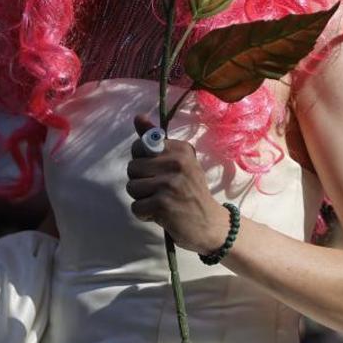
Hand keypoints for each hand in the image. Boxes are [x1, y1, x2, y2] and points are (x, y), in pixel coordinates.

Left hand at [127, 114, 229, 253]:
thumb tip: (137, 116)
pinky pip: (136, 207)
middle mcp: (177, 163)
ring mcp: (169, 183)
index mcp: (181, 149)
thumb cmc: (192, 193)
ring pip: (132, 187)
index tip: (158, 172)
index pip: (140, 147)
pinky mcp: (163, 204)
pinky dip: (145, 214)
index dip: (142, 162)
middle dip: (141, 182)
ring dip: (142, 199)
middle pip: (132, 168)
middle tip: (160, 190)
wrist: (211, 225)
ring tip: (161, 202)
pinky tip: (161, 214)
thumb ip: (156, 140)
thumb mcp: (180, 163)